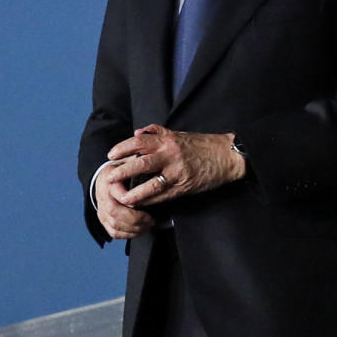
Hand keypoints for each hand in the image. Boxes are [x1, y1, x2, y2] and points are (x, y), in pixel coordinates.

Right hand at [93, 161, 155, 239]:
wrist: (107, 177)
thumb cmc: (123, 169)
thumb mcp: (130, 161)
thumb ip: (139, 165)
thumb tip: (154, 168)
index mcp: (108, 179)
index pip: (118, 193)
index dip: (131, 201)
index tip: (146, 203)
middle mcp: (101, 195)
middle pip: (114, 212)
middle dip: (135, 219)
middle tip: (151, 220)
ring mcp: (101, 208)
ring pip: (115, 224)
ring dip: (134, 228)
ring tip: (148, 225)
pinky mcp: (103, 219)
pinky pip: (114, 232)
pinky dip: (128, 234)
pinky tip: (139, 230)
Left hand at [106, 124, 244, 207]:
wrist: (227, 156)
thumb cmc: (201, 144)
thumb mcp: (178, 134)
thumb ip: (157, 132)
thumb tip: (137, 132)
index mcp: (168, 141)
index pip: (140, 142)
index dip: (123, 148)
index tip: (111, 155)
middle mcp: (171, 156)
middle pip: (141, 164)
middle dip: (123, 172)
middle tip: (109, 178)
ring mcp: (178, 173)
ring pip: (151, 185)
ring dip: (135, 193)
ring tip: (121, 198)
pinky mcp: (184, 187)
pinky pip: (164, 196)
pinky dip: (150, 201)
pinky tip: (140, 204)